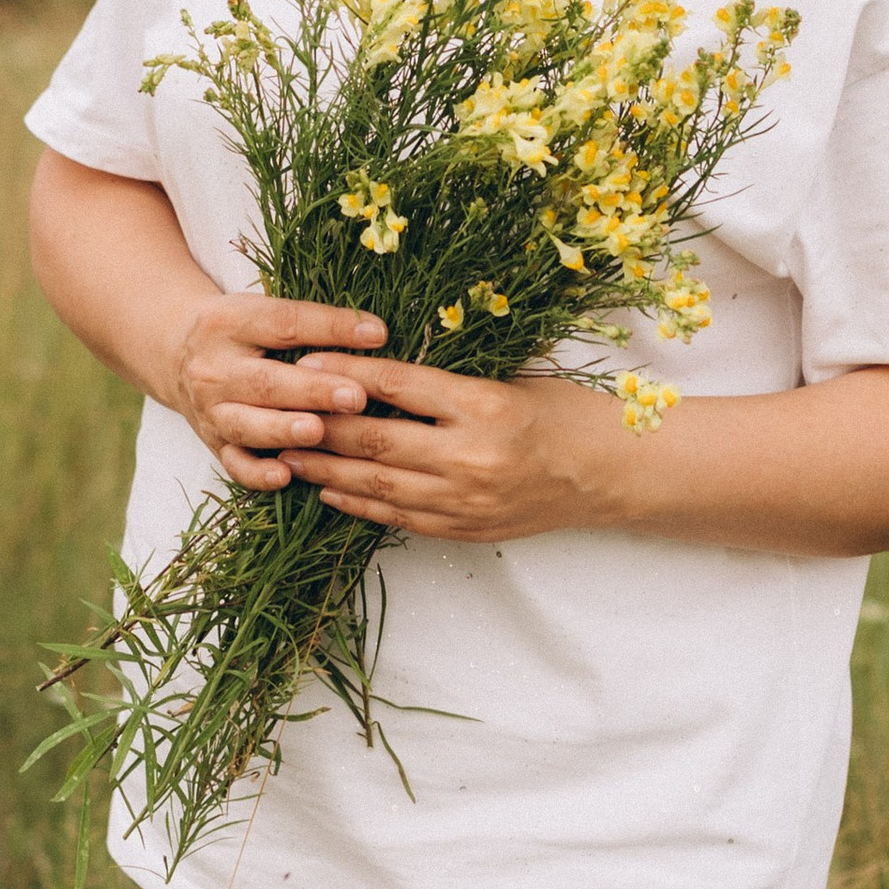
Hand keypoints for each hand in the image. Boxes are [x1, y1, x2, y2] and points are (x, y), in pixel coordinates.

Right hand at [169, 291, 389, 491]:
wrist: (175, 351)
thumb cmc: (239, 330)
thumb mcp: (261, 311)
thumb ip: (310, 323)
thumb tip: (376, 333)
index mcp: (231, 322)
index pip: (285, 323)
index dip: (331, 327)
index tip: (377, 335)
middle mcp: (214, 367)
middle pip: (266, 380)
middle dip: (312, 390)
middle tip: (356, 397)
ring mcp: (210, 409)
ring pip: (247, 424)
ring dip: (284, 430)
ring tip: (318, 431)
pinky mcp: (212, 442)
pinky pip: (233, 464)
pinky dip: (257, 474)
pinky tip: (285, 476)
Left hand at [287, 354, 634, 543]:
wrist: (612, 473)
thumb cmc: (563, 413)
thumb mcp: (510, 381)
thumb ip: (447, 385)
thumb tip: (375, 373)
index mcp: (485, 405)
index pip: (398, 384)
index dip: (346, 373)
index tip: (305, 361)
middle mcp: (472, 455)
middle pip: (377, 438)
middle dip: (320, 425)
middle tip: (276, 412)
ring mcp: (468, 499)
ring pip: (380, 483)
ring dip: (327, 468)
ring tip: (286, 454)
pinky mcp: (467, 528)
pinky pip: (400, 516)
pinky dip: (360, 503)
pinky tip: (330, 489)